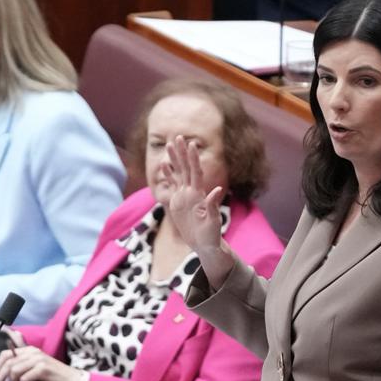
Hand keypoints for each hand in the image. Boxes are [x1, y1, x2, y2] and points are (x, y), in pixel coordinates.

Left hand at [0, 345, 87, 380]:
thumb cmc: (52, 378)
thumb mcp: (34, 370)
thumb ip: (21, 368)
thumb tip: (3, 375)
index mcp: (29, 350)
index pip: (6, 354)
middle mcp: (33, 352)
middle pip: (8, 362)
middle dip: (1, 377)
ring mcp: (38, 359)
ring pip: (14, 370)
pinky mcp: (43, 368)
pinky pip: (24, 378)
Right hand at [163, 135, 231, 285]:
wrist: (204, 243)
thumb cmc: (212, 235)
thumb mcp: (213, 222)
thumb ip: (213, 206)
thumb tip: (216, 190)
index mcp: (199, 195)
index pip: (196, 172)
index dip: (193, 158)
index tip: (191, 144)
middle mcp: (192, 192)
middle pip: (186, 168)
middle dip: (182, 152)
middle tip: (177, 136)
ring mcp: (185, 195)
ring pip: (179, 173)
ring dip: (174, 159)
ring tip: (169, 144)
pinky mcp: (179, 201)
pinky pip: (173, 184)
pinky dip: (169, 174)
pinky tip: (164, 164)